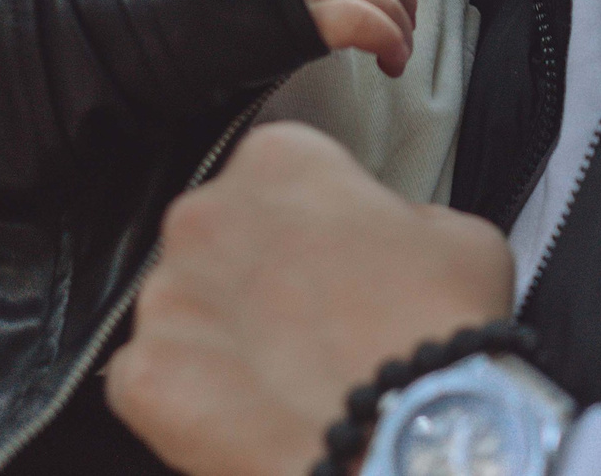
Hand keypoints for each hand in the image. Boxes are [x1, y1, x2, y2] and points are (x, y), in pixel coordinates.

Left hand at [108, 122, 516, 475]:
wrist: (413, 440)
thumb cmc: (439, 335)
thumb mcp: (456, 234)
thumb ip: (397, 216)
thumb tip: (384, 239)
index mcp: (280, 160)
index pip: (279, 171)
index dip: (314, 218)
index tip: (335, 253)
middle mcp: (207, 214)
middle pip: (220, 236)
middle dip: (256, 275)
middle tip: (312, 323)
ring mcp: (166, 297)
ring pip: (183, 308)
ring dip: (221, 336)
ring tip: (282, 380)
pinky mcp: (143, 376)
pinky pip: (149, 379)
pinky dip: (187, 399)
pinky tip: (244, 413)